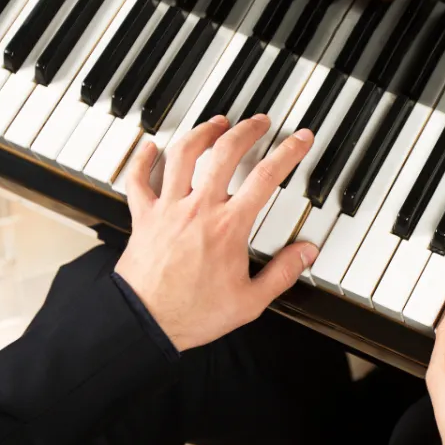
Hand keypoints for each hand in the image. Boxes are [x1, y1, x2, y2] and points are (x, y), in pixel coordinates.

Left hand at [115, 115, 317, 351]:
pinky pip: (139, 180)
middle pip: (224, 153)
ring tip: (216, 123)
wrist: (146, 322)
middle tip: (259, 122)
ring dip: (202, 133)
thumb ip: (282, 273)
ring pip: (183, 155)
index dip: (288, 152)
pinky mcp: (144, 217)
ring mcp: (168, 209)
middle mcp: (198, 209)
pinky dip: (143, 159)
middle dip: (246, 131)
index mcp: (229, 226)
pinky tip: (150, 146)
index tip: (300, 139)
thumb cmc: (194, 313)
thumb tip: (306, 253)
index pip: (266, 177)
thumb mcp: (250, 301)